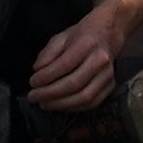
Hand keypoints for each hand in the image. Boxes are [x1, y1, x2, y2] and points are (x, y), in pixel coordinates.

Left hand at [23, 0, 134, 114]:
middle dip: (50, 94)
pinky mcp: (111, 86)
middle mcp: (100, 60)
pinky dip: (74, 108)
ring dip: (61, 104)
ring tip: (44, 104)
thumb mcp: (61, 37)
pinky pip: (92, 103)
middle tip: (34, 97)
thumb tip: (37, 70)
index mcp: (87, 44)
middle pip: (73, 84)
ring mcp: (107, 75)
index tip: (32, 82)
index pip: (64, 64)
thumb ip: (48, 53)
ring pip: (84, 97)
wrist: (108, 35)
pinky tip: (60, 106)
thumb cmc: (81, 36)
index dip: (46, 76)